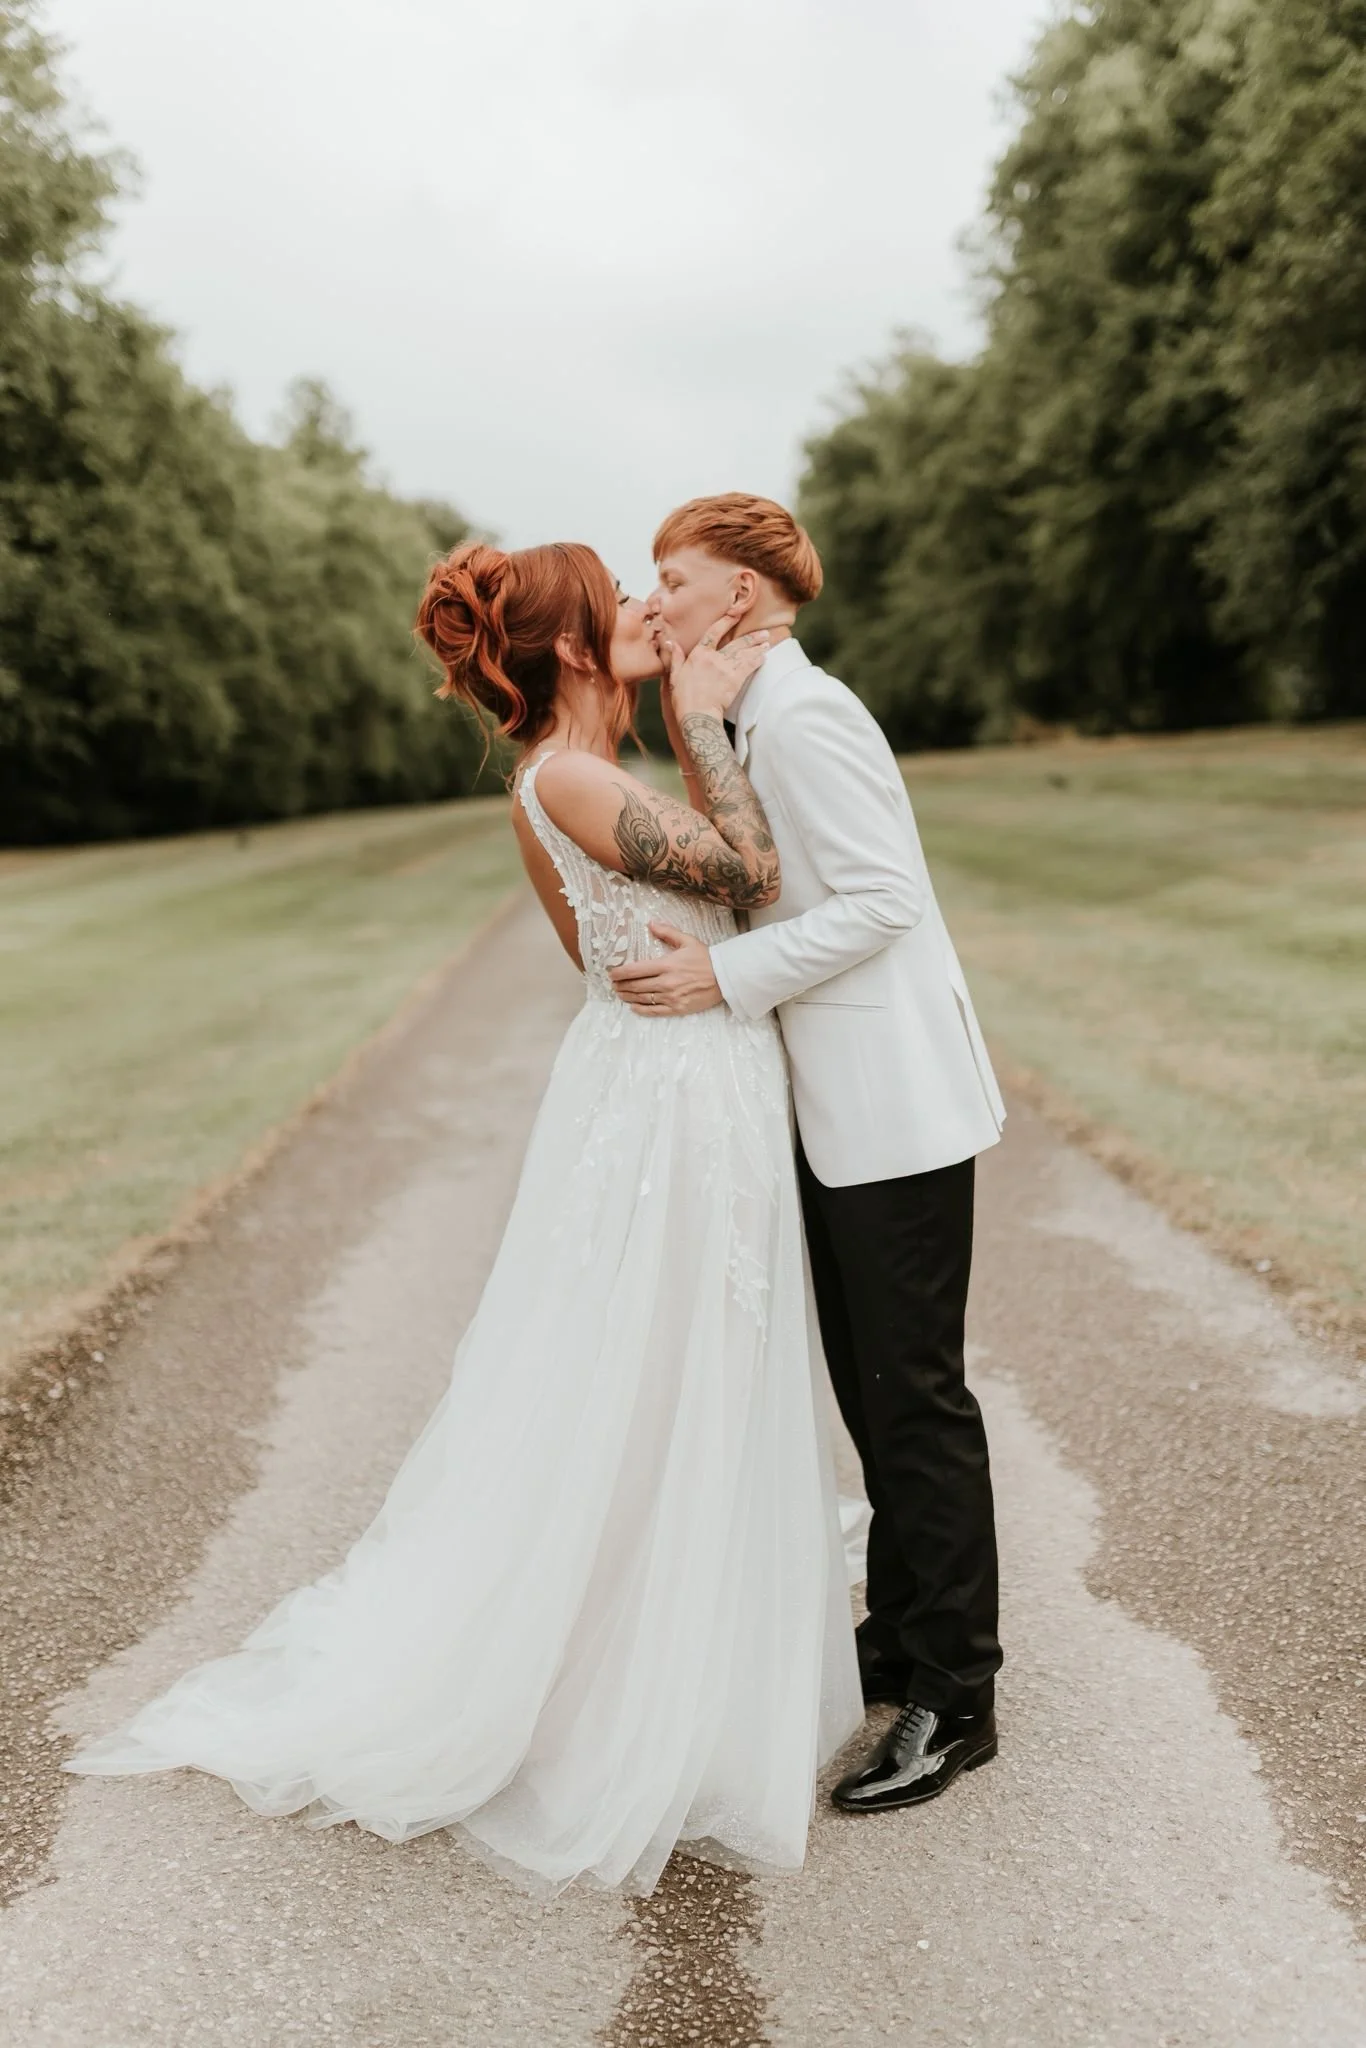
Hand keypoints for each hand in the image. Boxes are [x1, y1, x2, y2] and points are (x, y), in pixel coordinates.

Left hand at [609, 925, 724, 1015]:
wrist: (725, 977)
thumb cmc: (706, 958)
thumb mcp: (687, 941)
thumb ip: (667, 932)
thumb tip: (651, 923)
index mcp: (667, 964)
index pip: (636, 970)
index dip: (620, 972)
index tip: (612, 973)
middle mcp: (666, 982)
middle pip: (635, 985)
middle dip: (621, 985)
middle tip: (613, 984)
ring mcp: (671, 997)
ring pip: (642, 998)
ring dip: (627, 996)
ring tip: (620, 993)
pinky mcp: (677, 1008)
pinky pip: (654, 1011)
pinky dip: (641, 1009)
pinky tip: (633, 1006)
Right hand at [662, 614, 769, 722]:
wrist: (697, 714)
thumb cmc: (684, 699)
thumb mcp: (674, 676)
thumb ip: (675, 658)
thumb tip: (670, 643)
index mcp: (699, 654)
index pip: (714, 632)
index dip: (726, 622)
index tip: (735, 615)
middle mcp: (714, 658)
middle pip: (736, 643)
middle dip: (751, 637)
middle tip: (764, 632)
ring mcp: (726, 668)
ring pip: (745, 653)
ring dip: (758, 647)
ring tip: (767, 642)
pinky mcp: (735, 679)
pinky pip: (749, 666)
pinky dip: (757, 660)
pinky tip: (764, 657)